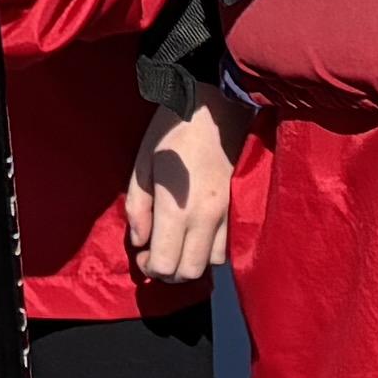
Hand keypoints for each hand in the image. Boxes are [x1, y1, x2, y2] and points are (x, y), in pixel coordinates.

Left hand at [124, 90, 235, 281]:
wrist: (215, 105)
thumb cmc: (171, 129)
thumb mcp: (142, 163)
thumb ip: (137, 207)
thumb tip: (140, 241)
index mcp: (177, 208)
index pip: (166, 264)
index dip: (150, 268)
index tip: (142, 253)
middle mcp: (205, 218)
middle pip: (190, 272)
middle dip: (170, 271)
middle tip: (156, 253)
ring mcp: (227, 214)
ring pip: (212, 262)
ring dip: (192, 260)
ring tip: (177, 242)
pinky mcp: (239, 207)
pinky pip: (227, 245)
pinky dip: (209, 248)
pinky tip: (196, 232)